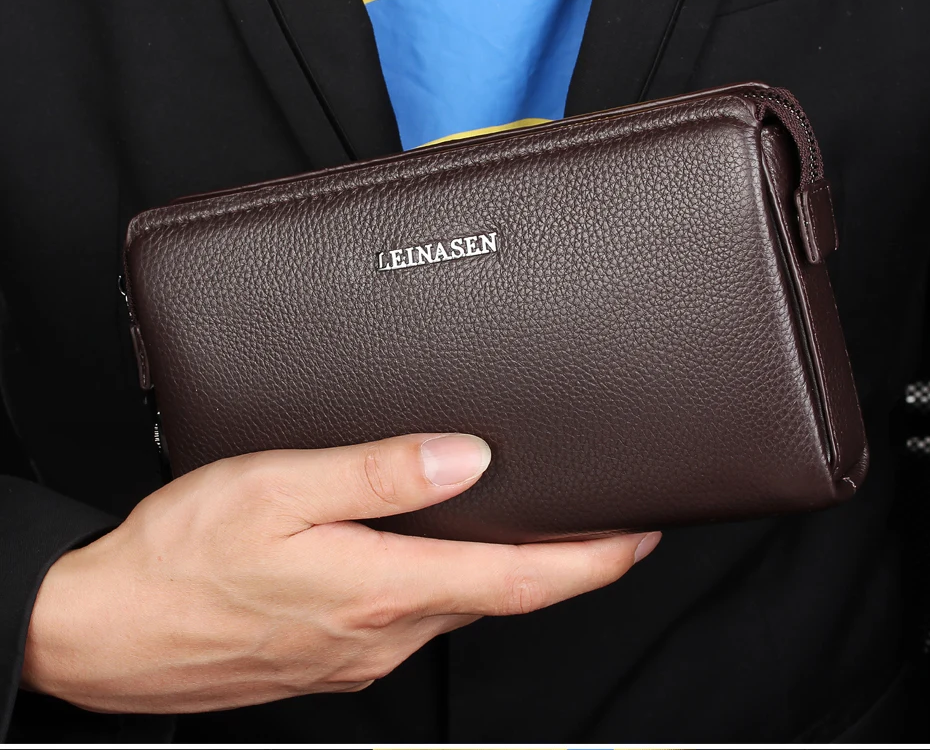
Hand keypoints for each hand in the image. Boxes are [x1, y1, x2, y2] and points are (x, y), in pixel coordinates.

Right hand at [21, 433, 659, 713]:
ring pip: (459, 607)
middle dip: (563, 566)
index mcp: (381, 583)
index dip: (591, 559)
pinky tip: (438, 559)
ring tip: (532, 535)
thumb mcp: (280, 487)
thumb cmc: (183, 557)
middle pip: (501, 596)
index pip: (519, 578)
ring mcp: (361, 651)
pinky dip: (450, 586)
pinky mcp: (335, 655)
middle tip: (603, 528)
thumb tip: (466, 458)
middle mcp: (384, 628)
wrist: (107, 632)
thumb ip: (380, 472)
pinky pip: (415, 618)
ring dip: (506, 574)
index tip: (637, 535)